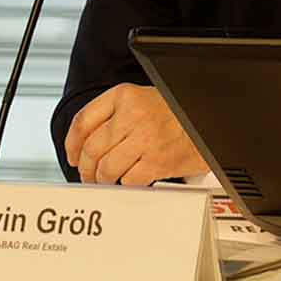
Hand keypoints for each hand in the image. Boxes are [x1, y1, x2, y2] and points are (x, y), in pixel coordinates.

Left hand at [66, 84, 207, 185]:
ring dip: (101, 179)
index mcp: (123, 96)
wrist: (208, 119)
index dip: (72, 144)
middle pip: (92, 148)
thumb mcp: (140, 99)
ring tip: (104, 181)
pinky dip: (124, 185)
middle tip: (88, 175)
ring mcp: (145, 139)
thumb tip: (83, 142)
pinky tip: (126, 181)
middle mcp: (132, 115)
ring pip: (107, 167)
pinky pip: (129, 180)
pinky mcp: (159, 161)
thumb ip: (113, 114)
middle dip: (85, 167)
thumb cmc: (174, 112)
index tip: (73, 156)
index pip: (82, 121)